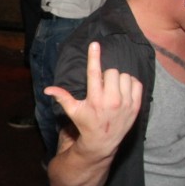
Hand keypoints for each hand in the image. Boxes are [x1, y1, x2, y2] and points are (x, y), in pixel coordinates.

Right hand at [44, 42, 142, 159]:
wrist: (103, 141)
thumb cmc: (86, 123)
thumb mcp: (73, 111)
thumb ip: (62, 97)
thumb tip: (47, 89)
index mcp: (95, 99)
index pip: (95, 73)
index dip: (94, 57)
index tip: (94, 44)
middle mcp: (112, 100)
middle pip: (112, 72)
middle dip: (106, 76)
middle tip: (102, 86)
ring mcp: (126, 103)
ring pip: (125, 76)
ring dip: (118, 80)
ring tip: (113, 89)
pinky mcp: (136, 106)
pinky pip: (136, 83)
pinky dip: (130, 84)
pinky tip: (123, 91)